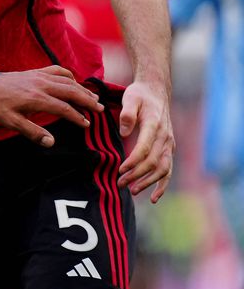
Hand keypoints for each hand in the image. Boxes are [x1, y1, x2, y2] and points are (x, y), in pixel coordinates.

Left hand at [0, 65, 102, 147]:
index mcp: (37, 99)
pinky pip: (58, 70)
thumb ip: (32, 132)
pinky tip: (75, 83)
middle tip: (100, 109)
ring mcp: (40, 76)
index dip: (77, 117)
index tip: (86, 124)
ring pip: (68, 81)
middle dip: (87, 101)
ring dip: (82, 89)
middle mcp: (42, 85)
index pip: (64, 108)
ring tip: (94, 98)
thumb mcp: (11, 122)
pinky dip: (70, 76)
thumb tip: (51, 143)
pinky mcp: (37, 71)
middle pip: (71, 91)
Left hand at [117, 79, 172, 202]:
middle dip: (136, 175)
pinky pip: (168, 170)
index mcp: (154, 125)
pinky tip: (153, 197)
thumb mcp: (130, 98)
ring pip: (162, 169)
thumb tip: (124, 133)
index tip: (120, 170)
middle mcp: (165, 137)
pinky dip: (163, 185)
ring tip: (132, 190)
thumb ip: (127, 114)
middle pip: (153, 162)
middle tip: (119, 183)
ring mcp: (169, 144)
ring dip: (148, 182)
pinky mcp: (169, 148)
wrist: (156, 91)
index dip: (133, 161)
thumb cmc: (139, 95)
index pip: (145, 148)